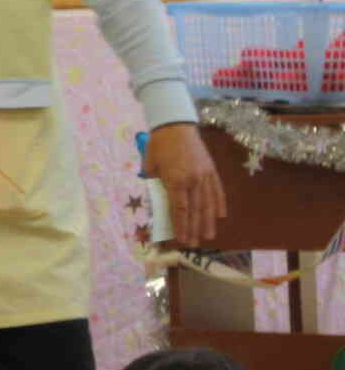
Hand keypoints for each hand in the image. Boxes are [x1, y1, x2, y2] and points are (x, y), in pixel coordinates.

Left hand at [145, 122, 225, 246]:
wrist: (176, 125)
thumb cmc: (159, 145)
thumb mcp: (150, 166)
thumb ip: (154, 185)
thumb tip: (157, 203)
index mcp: (176, 180)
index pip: (179, 209)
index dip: (181, 226)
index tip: (181, 239)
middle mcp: (193, 180)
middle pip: (195, 210)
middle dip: (193, 229)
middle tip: (193, 244)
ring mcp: (205, 175)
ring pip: (208, 203)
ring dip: (208, 221)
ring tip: (209, 236)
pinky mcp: (211, 170)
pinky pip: (217, 190)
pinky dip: (219, 204)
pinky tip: (220, 216)